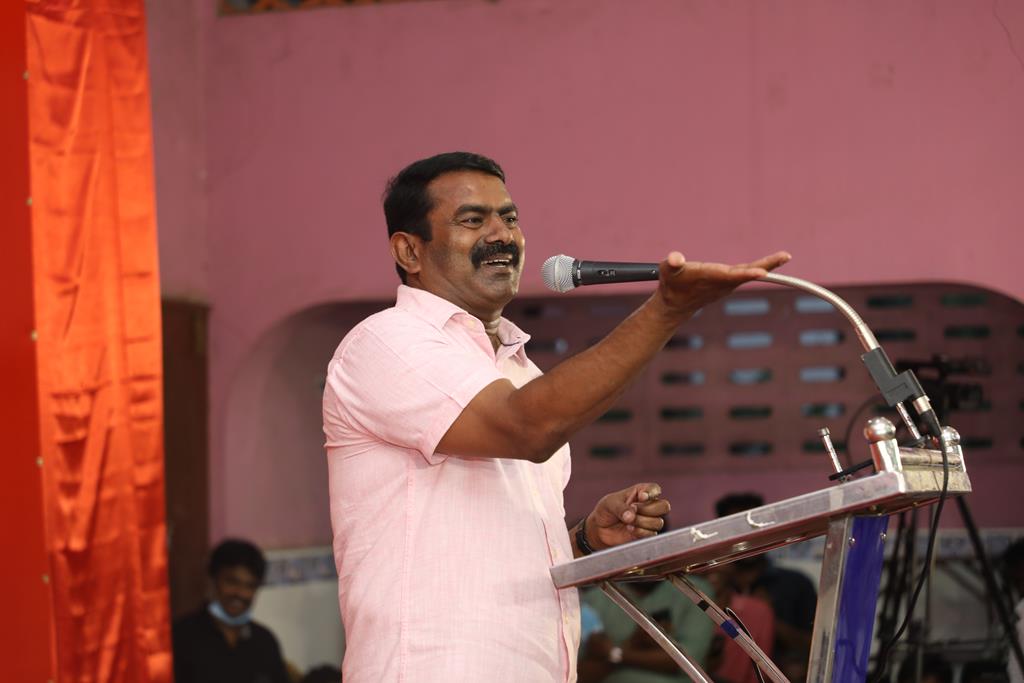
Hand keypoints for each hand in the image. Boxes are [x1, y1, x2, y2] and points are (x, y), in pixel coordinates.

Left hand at [586, 483, 669, 550]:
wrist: (600, 528)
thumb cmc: (606, 510)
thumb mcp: (610, 504)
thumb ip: (621, 508)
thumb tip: (631, 517)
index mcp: (641, 492)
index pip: (655, 489)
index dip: (652, 493)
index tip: (641, 497)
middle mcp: (648, 505)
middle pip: (664, 506)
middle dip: (649, 509)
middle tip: (633, 509)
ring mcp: (649, 520)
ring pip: (658, 522)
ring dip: (642, 522)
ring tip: (628, 522)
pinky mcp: (646, 534)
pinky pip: (652, 534)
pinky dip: (641, 532)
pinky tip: (629, 529)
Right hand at [656, 251, 790, 317]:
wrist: (675, 307)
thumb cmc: (671, 285)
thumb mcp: (667, 272)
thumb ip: (672, 264)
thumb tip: (675, 258)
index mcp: (710, 278)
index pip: (731, 275)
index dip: (747, 273)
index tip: (763, 272)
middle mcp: (722, 283)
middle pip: (747, 272)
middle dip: (767, 265)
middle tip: (786, 256)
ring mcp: (726, 284)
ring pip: (749, 272)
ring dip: (767, 265)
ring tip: (784, 256)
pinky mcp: (727, 283)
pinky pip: (746, 274)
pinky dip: (759, 268)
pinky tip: (770, 264)